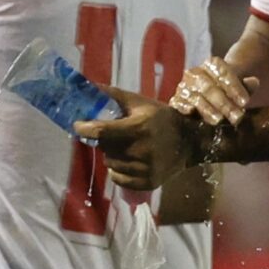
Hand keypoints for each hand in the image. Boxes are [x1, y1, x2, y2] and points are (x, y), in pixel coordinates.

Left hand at [77, 89, 191, 193]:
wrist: (190, 141)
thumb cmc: (160, 118)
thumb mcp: (139, 103)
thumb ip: (113, 95)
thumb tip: (87, 86)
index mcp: (138, 128)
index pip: (101, 131)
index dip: (84, 128)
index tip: (78, 125)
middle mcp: (142, 150)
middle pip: (104, 148)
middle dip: (103, 140)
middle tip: (113, 134)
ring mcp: (146, 169)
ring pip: (110, 164)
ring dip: (111, 155)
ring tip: (125, 147)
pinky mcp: (149, 182)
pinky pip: (119, 179)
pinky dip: (118, 171)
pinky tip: (129, 161)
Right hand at [172, 56, 253, 129]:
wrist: (211, 95)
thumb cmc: (229, 91)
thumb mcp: (240, 86)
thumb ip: (246, 86)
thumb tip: (254, 82)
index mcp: (212, 64)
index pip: (223, 73)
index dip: (234, 87)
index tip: (245, 102)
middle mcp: (195, 72)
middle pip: (209, 87)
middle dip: (224, 103)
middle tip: (237, 117)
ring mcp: (184, 85)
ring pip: (195, 96)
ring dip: (207, 109)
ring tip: (219, 120)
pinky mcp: (176, 99)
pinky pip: (177, 102)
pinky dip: (182, 106)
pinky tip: (191, 112)